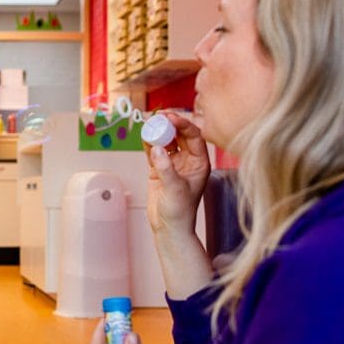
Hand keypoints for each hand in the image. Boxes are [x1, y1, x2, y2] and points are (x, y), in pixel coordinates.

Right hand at [145, 112, 211, 238]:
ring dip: (158, 132)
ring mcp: (173, 164)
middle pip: (180, 135)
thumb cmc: (180, 211)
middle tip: (159, 116)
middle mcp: (188, 160)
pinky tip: (143, 136)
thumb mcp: (175, 189)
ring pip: (166, 142)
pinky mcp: (159, 169)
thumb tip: (156, 149)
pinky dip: (148, 143)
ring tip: (149, 123)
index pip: (194, 136)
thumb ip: (166, 168)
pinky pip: (153, 151)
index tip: (171, 118)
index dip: (183, 125)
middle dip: (170, 124)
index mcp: (200, 163)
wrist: (168, 227)